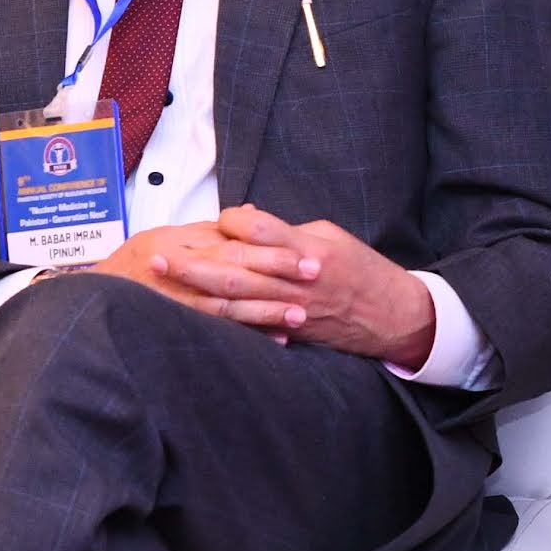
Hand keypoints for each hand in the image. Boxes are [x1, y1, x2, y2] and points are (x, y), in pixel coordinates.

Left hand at [97, 206, 438, 364]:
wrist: (393, 317)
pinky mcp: (290, 330)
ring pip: (236, 301)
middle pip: (236, 268)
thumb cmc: (363, 270)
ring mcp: (292, 308)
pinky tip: (193, 314)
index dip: (233, 221)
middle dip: (193, 262)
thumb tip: (249, 221)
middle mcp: (297, 279)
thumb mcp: (332, 237)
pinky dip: (220, 319)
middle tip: (157, 255)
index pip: (259, 228)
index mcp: (309, 248)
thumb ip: (288, 230)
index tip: (222, 220)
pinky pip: (250, 324)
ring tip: (164, 283)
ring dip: (195, 292)